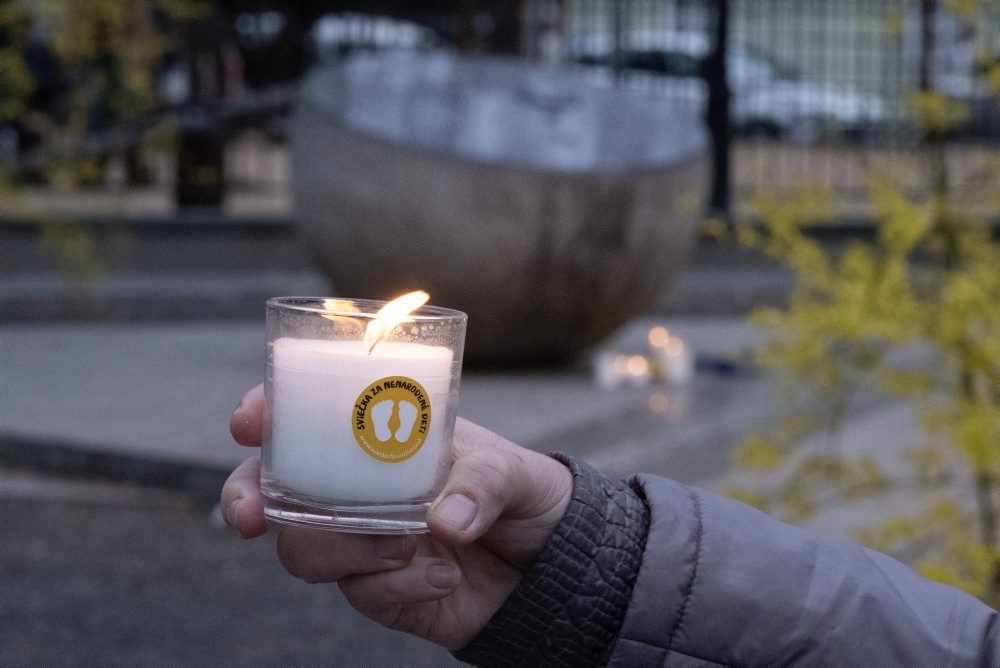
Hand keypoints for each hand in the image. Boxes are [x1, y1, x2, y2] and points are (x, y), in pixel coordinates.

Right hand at [222, 384, 572, 649]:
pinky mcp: (380, 591)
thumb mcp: (511, 470)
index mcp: (379, 439)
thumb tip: (446, 521)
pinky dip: (400, 586)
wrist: (546, 566)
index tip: (248, 423)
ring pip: (305, 549)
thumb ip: (484, 483)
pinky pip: (361, 592)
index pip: (308, 418)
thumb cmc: (518, 492)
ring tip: (409, 546)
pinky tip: (442, 578)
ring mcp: (363, 541)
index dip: (266, 415)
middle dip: (246, 498)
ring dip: (347, 548)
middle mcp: (358, 489)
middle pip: (274, 490)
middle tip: (250, 516)